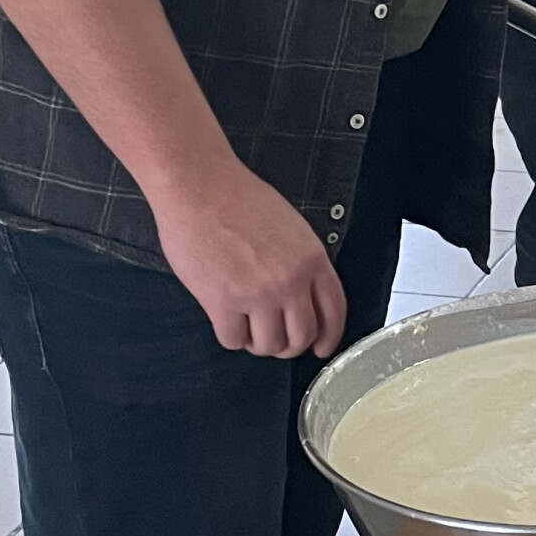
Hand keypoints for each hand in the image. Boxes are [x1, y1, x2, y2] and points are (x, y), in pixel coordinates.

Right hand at [149, 160, 348, 361]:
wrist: (200, 189)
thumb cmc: (238, 198)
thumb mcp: (291, 227)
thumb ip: (301, 263)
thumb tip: (301, 296)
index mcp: (312, 259)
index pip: (334, 311)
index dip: (330, 336)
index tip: (323, 347)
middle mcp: (289, 281)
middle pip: (302, 336)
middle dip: (291, 346)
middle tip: (278, 340)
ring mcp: (257, 294)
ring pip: (270, 345)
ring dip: (260, 343)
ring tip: (250, 328)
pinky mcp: (222, 303)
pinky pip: (234, 340)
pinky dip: (232, 336)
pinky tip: (228, 321)